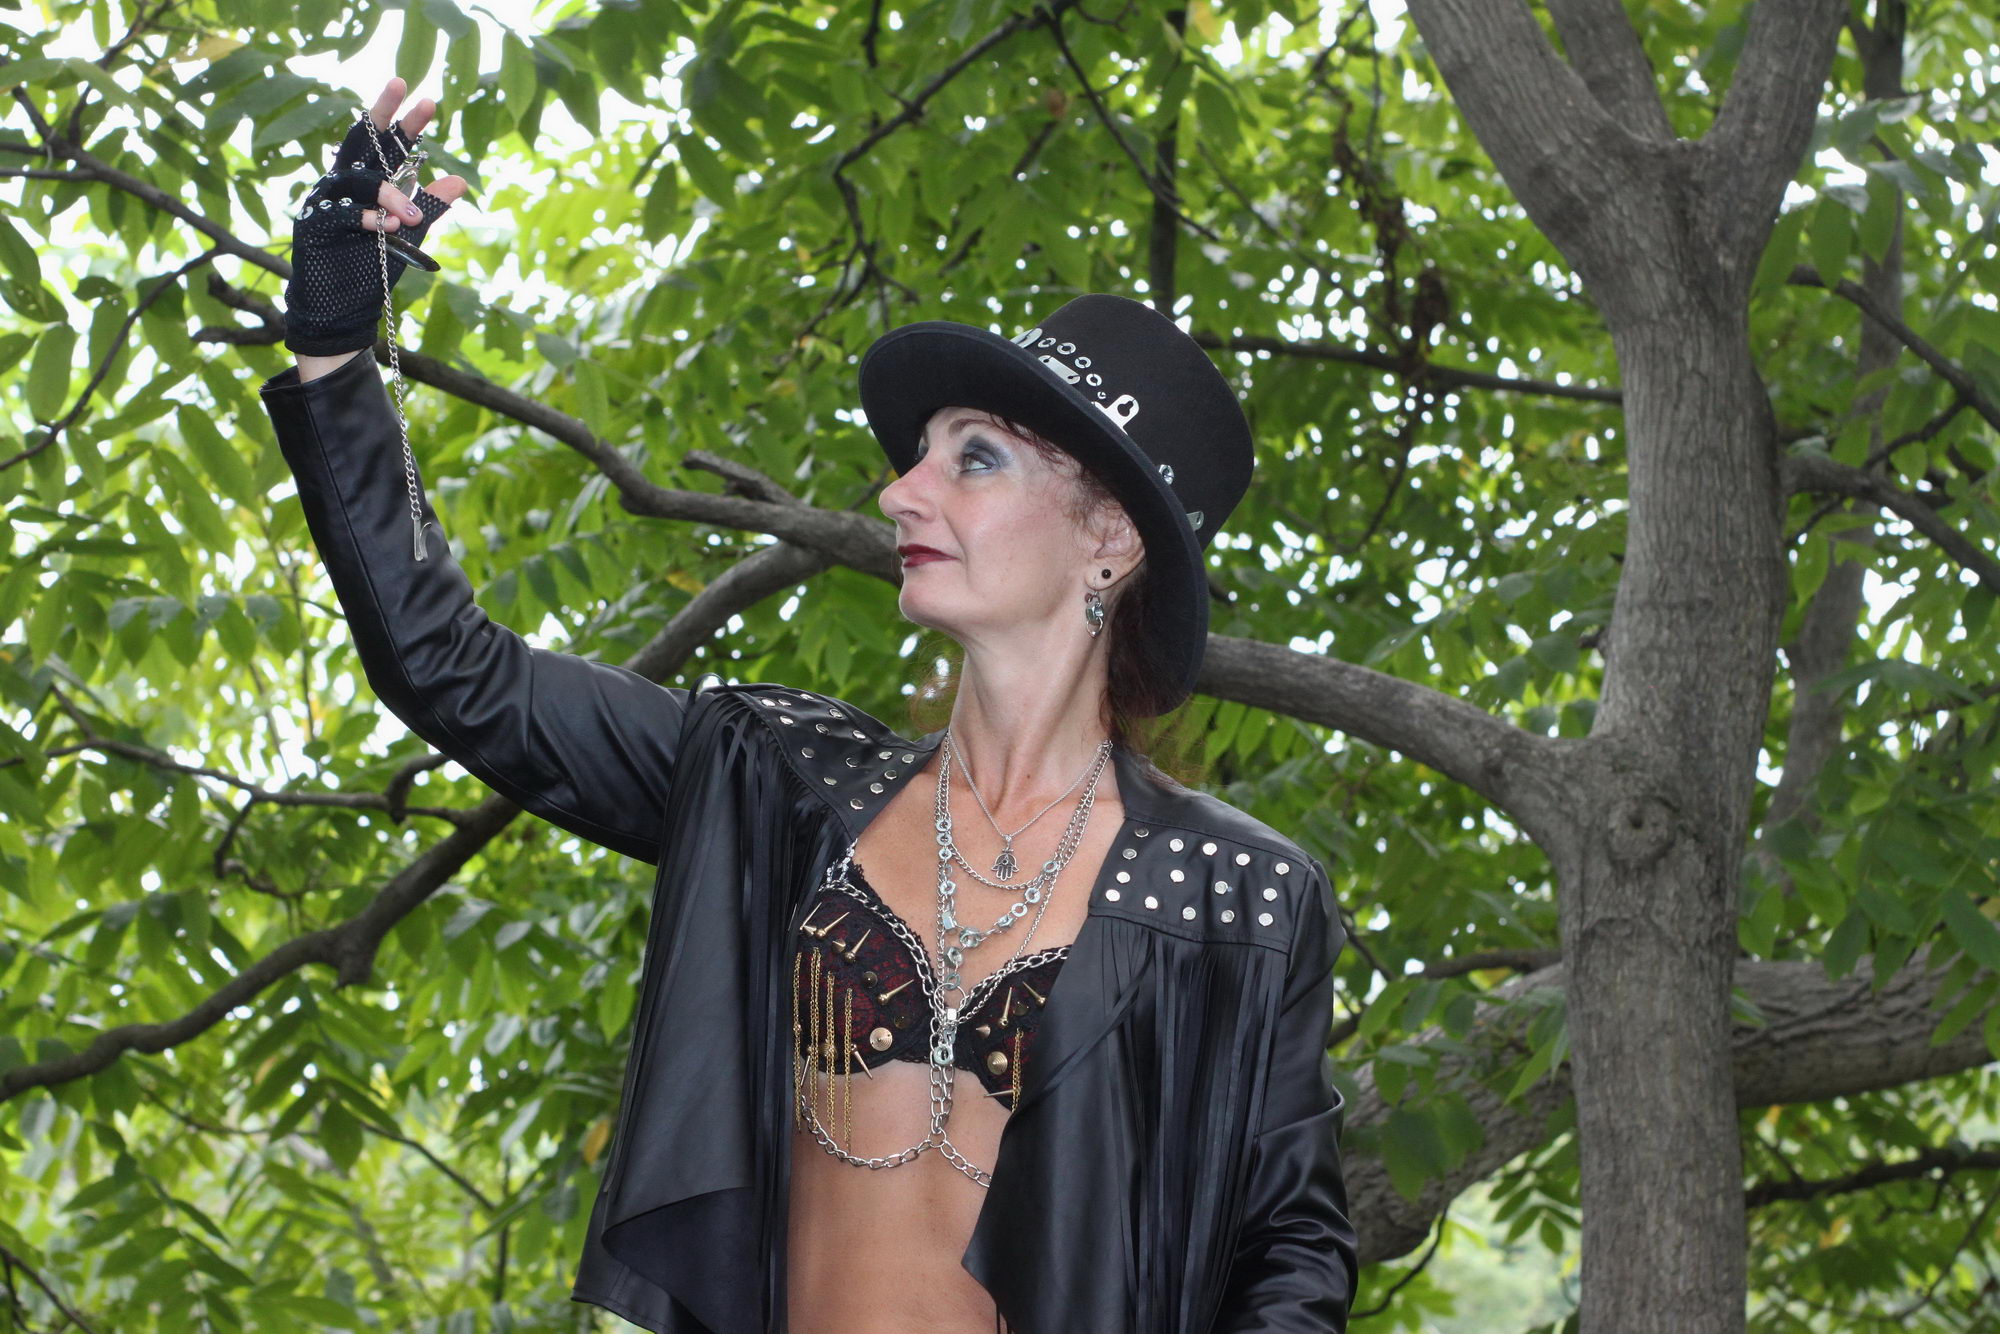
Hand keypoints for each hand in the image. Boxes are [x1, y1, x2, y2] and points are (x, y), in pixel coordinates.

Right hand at [282, 77, 468, 357]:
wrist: (342, 310)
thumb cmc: (370, 268)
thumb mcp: (408, 235)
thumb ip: (429, 207)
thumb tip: (460, 178)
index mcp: (363, 184)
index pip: (384, 146)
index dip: (403, 122)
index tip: (426, 100)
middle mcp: (341, 185)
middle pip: (361, 141)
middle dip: (383, 114)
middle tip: (403, 86)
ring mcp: (324, 203)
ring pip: (358, 181)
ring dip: (390, 194)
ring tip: (411, 216)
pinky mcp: (313, 226)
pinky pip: (343, 214)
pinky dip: (368, 219)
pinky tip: (389, 227)